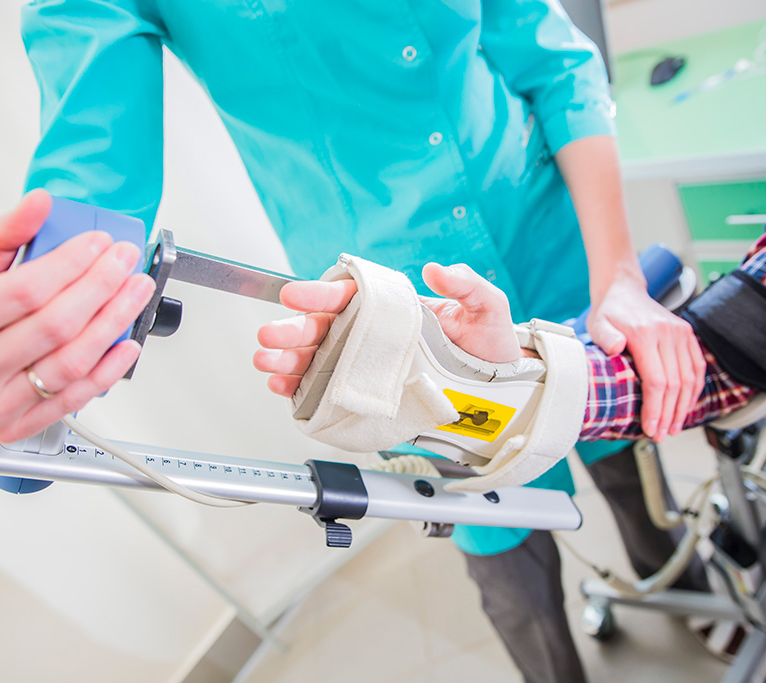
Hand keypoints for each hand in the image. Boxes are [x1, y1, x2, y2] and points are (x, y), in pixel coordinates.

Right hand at [0, 190, 155, 442]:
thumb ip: (5, 235)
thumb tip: (39, 202)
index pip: (25, 290)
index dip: (71, 264)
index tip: (100, 243)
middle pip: (55, 326)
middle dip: (102, 286)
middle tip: (126, 261)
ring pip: (71, 362)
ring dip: (115, 323)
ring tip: (136, 291)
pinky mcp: (15, 427)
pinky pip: (75, 397)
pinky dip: (109, 369)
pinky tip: (127, 341)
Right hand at [254, 262, 520, 397]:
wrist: (498, 396)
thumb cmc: (489, 350)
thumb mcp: (488, 310)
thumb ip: (466, 285)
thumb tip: (437, 269)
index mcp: (392, 309)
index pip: (349, 297)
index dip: (320, 294)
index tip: (296, 295)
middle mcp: (373, 335)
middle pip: (323, 329)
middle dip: (293, 331)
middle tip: (271, 336)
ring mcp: (367, 366)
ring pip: (317, 359)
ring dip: (289, 360)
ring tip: (267, 364)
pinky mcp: (366, 394)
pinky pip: (325, 390)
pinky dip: (299, 389)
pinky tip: (281, 387)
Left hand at [586, 272, 704, 441]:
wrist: (624, 289)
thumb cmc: (609, 311)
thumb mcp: (599, 323)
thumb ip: (606, 337)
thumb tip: (616, 348)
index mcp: (646, 334)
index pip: (657, 381)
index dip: (656, 409)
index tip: (651, 428)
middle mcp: (668, 333)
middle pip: (675, 384)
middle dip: (669, 414)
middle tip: (661, 435)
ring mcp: (681, 333)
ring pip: (690, 378)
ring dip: (683, 407)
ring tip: (674, 427)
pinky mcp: (687, 334)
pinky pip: (697, 366)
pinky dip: (694, 389)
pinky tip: (686, 406)